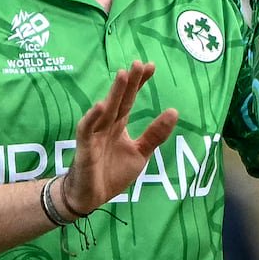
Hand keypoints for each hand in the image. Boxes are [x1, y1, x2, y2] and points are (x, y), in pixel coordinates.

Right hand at [59, 61, 178, 214]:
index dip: (140, 83)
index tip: (151, 66)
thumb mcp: (140, 153)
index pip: (130, 100)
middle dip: (129, 82)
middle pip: (119, 100)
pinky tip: (101, 106)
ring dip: (114, 93)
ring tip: (123, 75)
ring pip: (105, 110)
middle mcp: (107, 125)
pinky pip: (87, 129)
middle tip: (138, 63)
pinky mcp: (85, 147)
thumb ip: (155, 134)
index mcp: (119, 125)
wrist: (90, 196)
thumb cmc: (112, 174)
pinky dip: (92, 117)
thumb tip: (174, 111)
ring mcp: (95, 134)